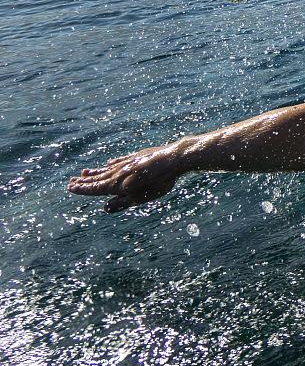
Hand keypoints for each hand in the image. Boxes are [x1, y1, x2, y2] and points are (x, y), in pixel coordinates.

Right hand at [67, 142, 186, 212]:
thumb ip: (122, 203)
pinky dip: (111, 164)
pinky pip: (119, 161)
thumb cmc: (159, 182)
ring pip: (106, 169)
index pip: (96, 188)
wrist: (173, 159)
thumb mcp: (141, 197)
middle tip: (71, 181)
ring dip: (94, 172)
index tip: (70, 188)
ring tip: (84, 172)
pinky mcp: (137, 157)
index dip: (83, 189)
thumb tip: (105, 208)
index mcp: (117, 184)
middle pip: (98, 178)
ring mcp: (128, 163)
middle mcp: (119, 172)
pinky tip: (108, 163)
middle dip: (84, 181)